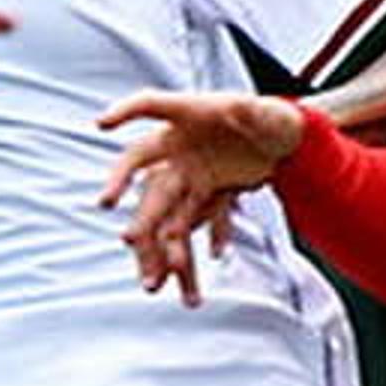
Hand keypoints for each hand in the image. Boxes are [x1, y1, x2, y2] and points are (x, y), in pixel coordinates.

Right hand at [96, 90, 305, 304]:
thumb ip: (251, 112)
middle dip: (130, 198)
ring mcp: (192, 174)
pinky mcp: (210, 192)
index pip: (150, 105)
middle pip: (148, 178)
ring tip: (156, 279)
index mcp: (185, 119)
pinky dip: (208, 236)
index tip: (102, 123)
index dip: (125, 110)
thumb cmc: (266, 117)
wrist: (283, 141)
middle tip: (119, 227)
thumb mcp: (260, 111)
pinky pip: (200, 220)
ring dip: (164, 244)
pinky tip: (217, 254)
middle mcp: (179, 149)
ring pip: (171, 213)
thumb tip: (243, 110)